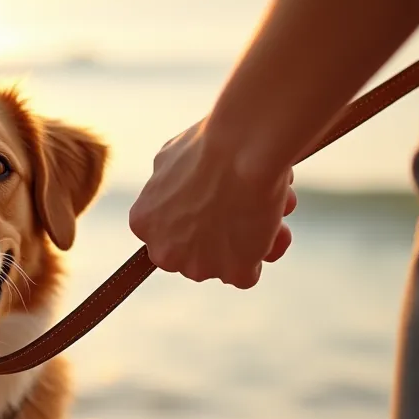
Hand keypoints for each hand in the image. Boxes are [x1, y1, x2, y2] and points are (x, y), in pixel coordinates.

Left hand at [128, 120, 296, 288]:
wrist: (243, 148)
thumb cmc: (211, 144)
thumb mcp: (171, 158)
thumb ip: (167, 183)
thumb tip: (173, 187)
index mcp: (145, 222)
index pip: (170, 232)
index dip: (197, 218)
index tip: (216, 201)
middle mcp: (166, 252)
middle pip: (197, 251)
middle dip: (223, 230)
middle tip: (246, 203)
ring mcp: (199, 267)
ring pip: (226, 262)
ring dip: (247, 238)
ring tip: (268, 204)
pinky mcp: (234, 274)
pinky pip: (249, 273)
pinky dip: (264, 250)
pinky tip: (272, 223)